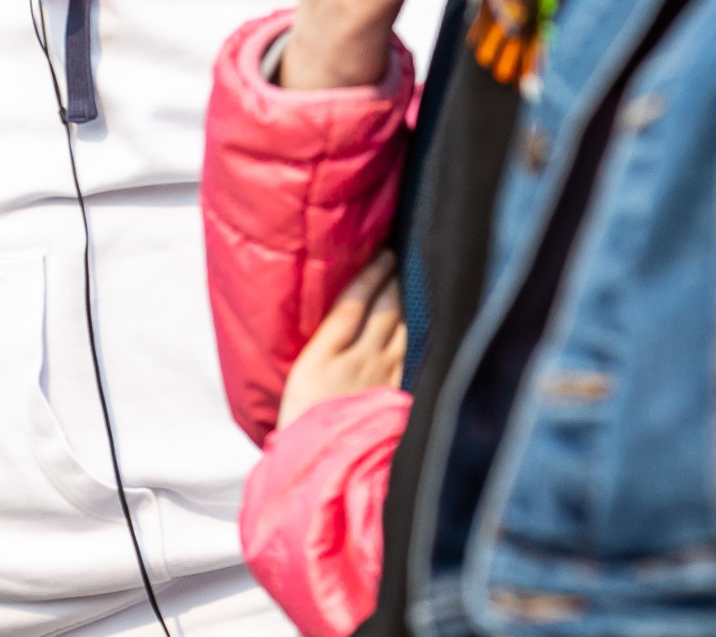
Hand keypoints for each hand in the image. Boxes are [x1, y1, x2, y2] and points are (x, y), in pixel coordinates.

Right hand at [277, 252, 407, 429]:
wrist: (318, 462)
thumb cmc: (298, 418)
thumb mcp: (299, 373)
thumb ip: (323, 341)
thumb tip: (346, 310)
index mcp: (325, 354)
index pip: (354, 302)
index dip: (371, 274)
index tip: (382, 253)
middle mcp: (359, 361)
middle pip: (384, 310)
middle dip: (393, 281)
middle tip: (399, 259)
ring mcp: (382, 378)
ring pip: (403, 329)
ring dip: (408, 304)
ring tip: (409, 285)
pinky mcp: (397, 395)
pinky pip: (411, 355)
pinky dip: (415, 334)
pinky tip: (417, 325)